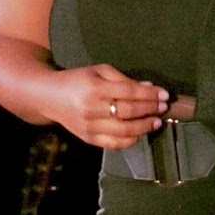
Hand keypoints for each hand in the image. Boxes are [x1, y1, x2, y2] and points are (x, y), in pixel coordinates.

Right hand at [50, 63, 168, 148]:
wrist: (49, 97)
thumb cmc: (78, 80)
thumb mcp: (98, 71)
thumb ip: (123, 80)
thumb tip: (150, 89)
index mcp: (94, 87)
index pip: (128, 92)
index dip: (149, 95)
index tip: (164, 95)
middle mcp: (91, 108)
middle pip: (127, 111)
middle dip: (149, 110)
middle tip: (163, 108)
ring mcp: (89, 126)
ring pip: (123, 130)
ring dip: (144, 127)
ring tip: (156, 122)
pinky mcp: (87, 138)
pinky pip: (113, 143)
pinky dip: (129, 141)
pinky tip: (139, 134)